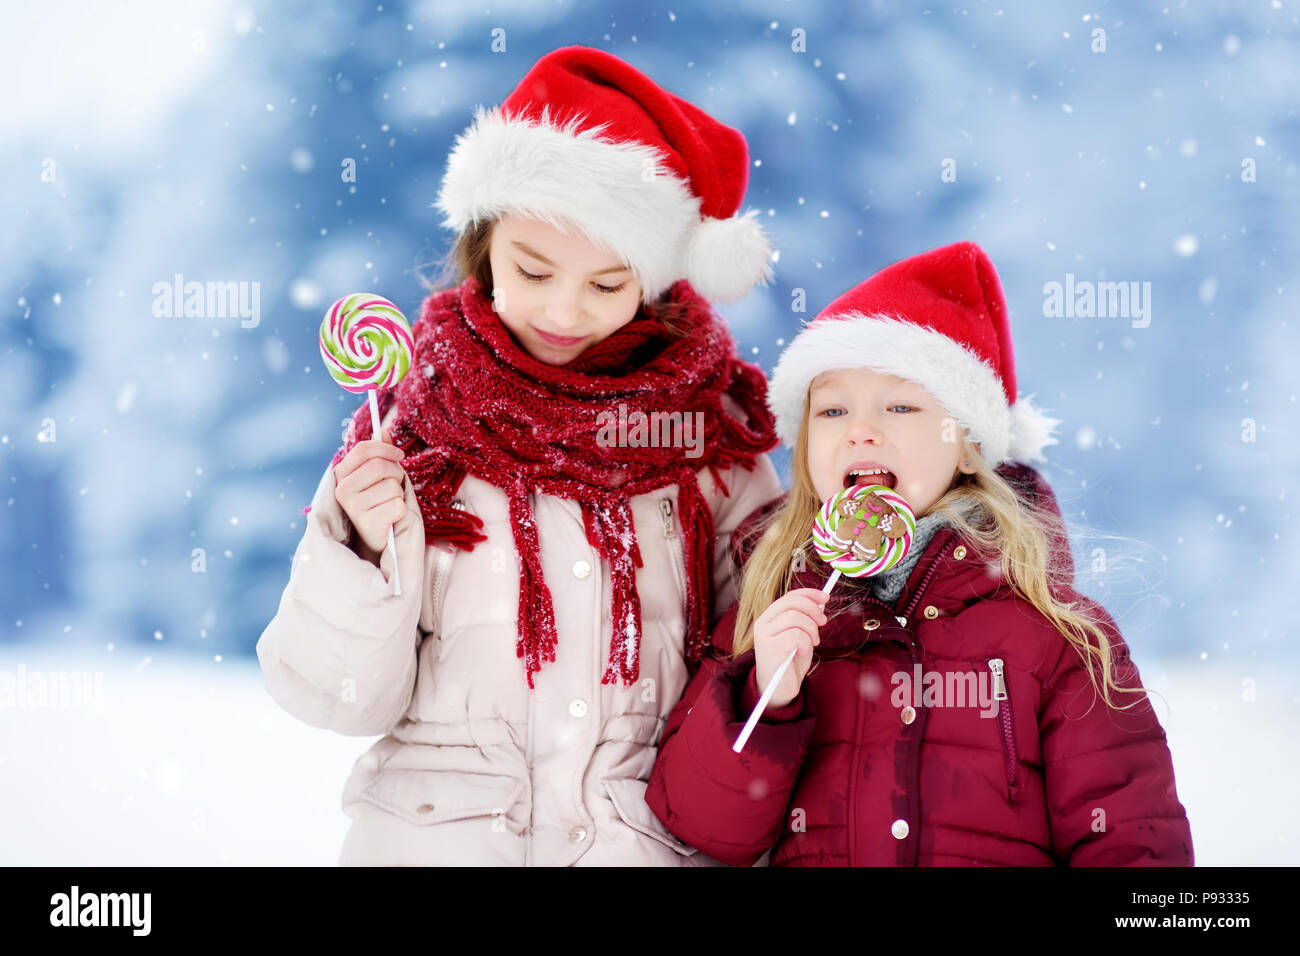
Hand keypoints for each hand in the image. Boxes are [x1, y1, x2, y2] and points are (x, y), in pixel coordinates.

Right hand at [332, 427, 409, 560]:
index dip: (386, 449)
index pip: (363, 449)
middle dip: (396, 473)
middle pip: (379, 466)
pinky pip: (397, 505)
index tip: (399, 455)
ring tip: (390, 502)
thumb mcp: (378, 476)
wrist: (378, 537)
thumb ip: (379, 454)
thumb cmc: (379, 502)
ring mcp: (353, 508)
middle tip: (396, 484)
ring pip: (391, 486)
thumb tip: (382, 432)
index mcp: (342, 474)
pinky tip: (391, 516)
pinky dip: (401, 509)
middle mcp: (342, 490)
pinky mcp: (368, 524)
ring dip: (399, 493)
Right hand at [751, 588, 828, 708]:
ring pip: (795, 618)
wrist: (779, 689)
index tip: (825, 597)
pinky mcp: (771, 648)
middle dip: (813, 610)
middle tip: (823, 622)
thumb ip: (805, 619)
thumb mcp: (799, 635)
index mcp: (768, 617)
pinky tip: (802, 653)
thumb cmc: (789, 662)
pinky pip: (796, 636)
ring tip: (812, 643)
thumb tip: (820, 602)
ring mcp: (765, 636)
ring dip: (811, 631)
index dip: (809, 594)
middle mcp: (763, 623)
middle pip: (792, 603)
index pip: (789, 596)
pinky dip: (806, 644)